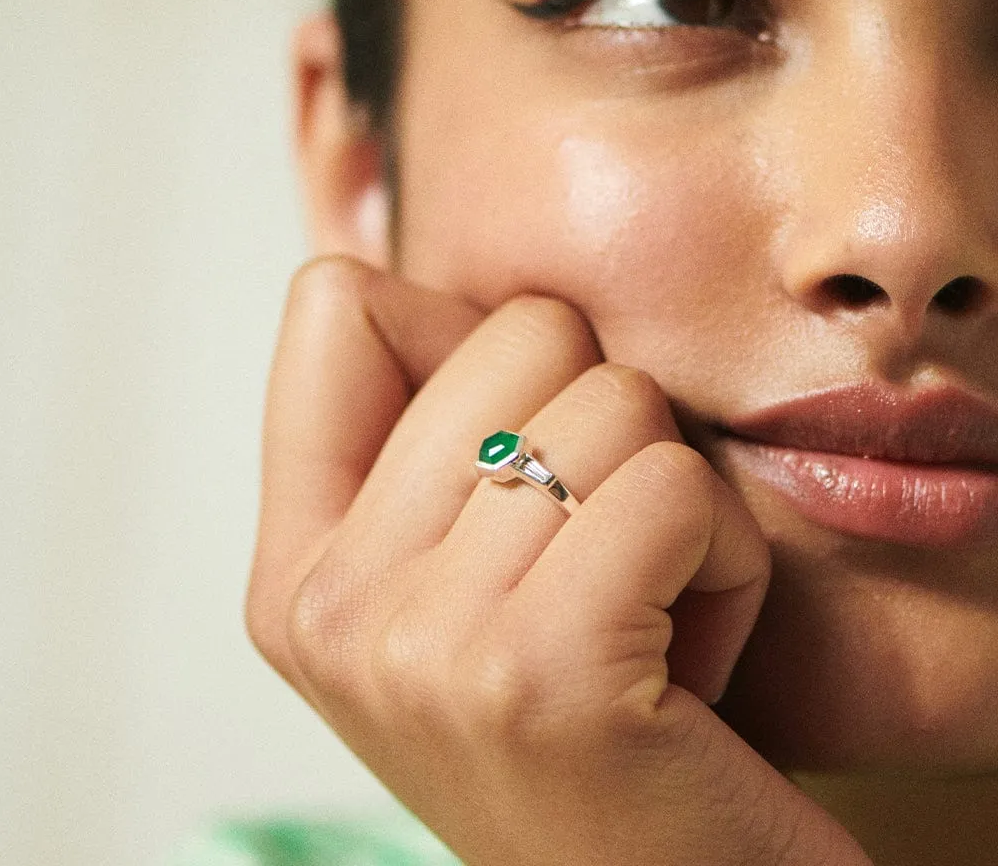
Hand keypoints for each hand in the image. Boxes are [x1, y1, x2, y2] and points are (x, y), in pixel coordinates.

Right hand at [247, 256, 873, 865]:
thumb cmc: (585, 725)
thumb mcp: (461, 583)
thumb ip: (431, 436)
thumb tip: (460, 296)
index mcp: (298, 571)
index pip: (334, 304)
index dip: (459, 333)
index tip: (514, 443)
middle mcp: (333, 606)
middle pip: (519, 329)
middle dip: (603, 419)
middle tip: (600, 553)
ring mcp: (424, 643)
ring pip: (616, 401)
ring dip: (676, 500)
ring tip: (647, 612)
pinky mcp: (542, 675)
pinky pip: (674, 489)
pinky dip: (725, 557)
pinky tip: (693, 652)